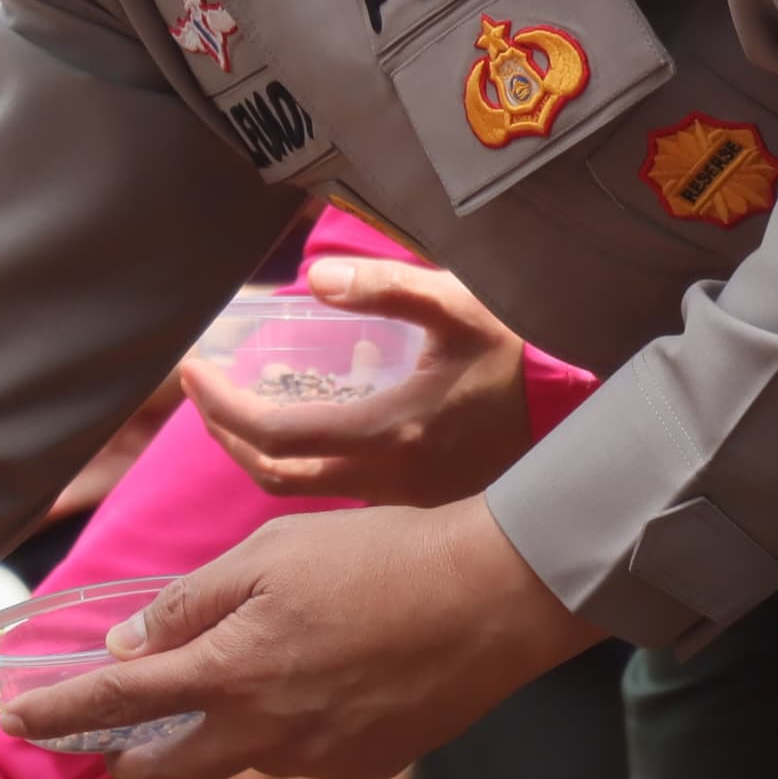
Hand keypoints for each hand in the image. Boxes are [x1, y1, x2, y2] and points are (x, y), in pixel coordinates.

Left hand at [1, 500, 596, 778]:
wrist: (492, 596)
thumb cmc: (377, 554)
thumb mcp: (269, 553)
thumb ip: (191, 603)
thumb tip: (131, 645)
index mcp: (232, 673)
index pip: (117, 703)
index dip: (58, 715)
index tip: (15, 723)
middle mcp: (268, 734)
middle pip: (172, 773)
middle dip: (132, 762)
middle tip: (116, 742)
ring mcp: (321, 759)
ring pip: (247, 753)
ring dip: (231, 722)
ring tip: (272, 655)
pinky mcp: (368, 765)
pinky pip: (307, 751)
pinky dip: (295, 719)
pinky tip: (333, 669)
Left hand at [181, 259, 529, 506]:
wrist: (586, 417)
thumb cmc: (523, 357)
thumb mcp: (460, 304)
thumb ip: (388, 286)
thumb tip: (315, 276)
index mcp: (389, 433)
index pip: (275, 433)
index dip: (221, 406)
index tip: (191, 369)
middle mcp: (386, 479)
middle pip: (272, 474)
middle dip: (222, 432)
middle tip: (199, 389)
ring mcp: (399, 499)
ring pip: (300, 489)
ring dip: (254, 451)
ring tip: (233, 406)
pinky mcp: (412, 502)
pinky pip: (332, 491)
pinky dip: (296, 461)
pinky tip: (300, 422)